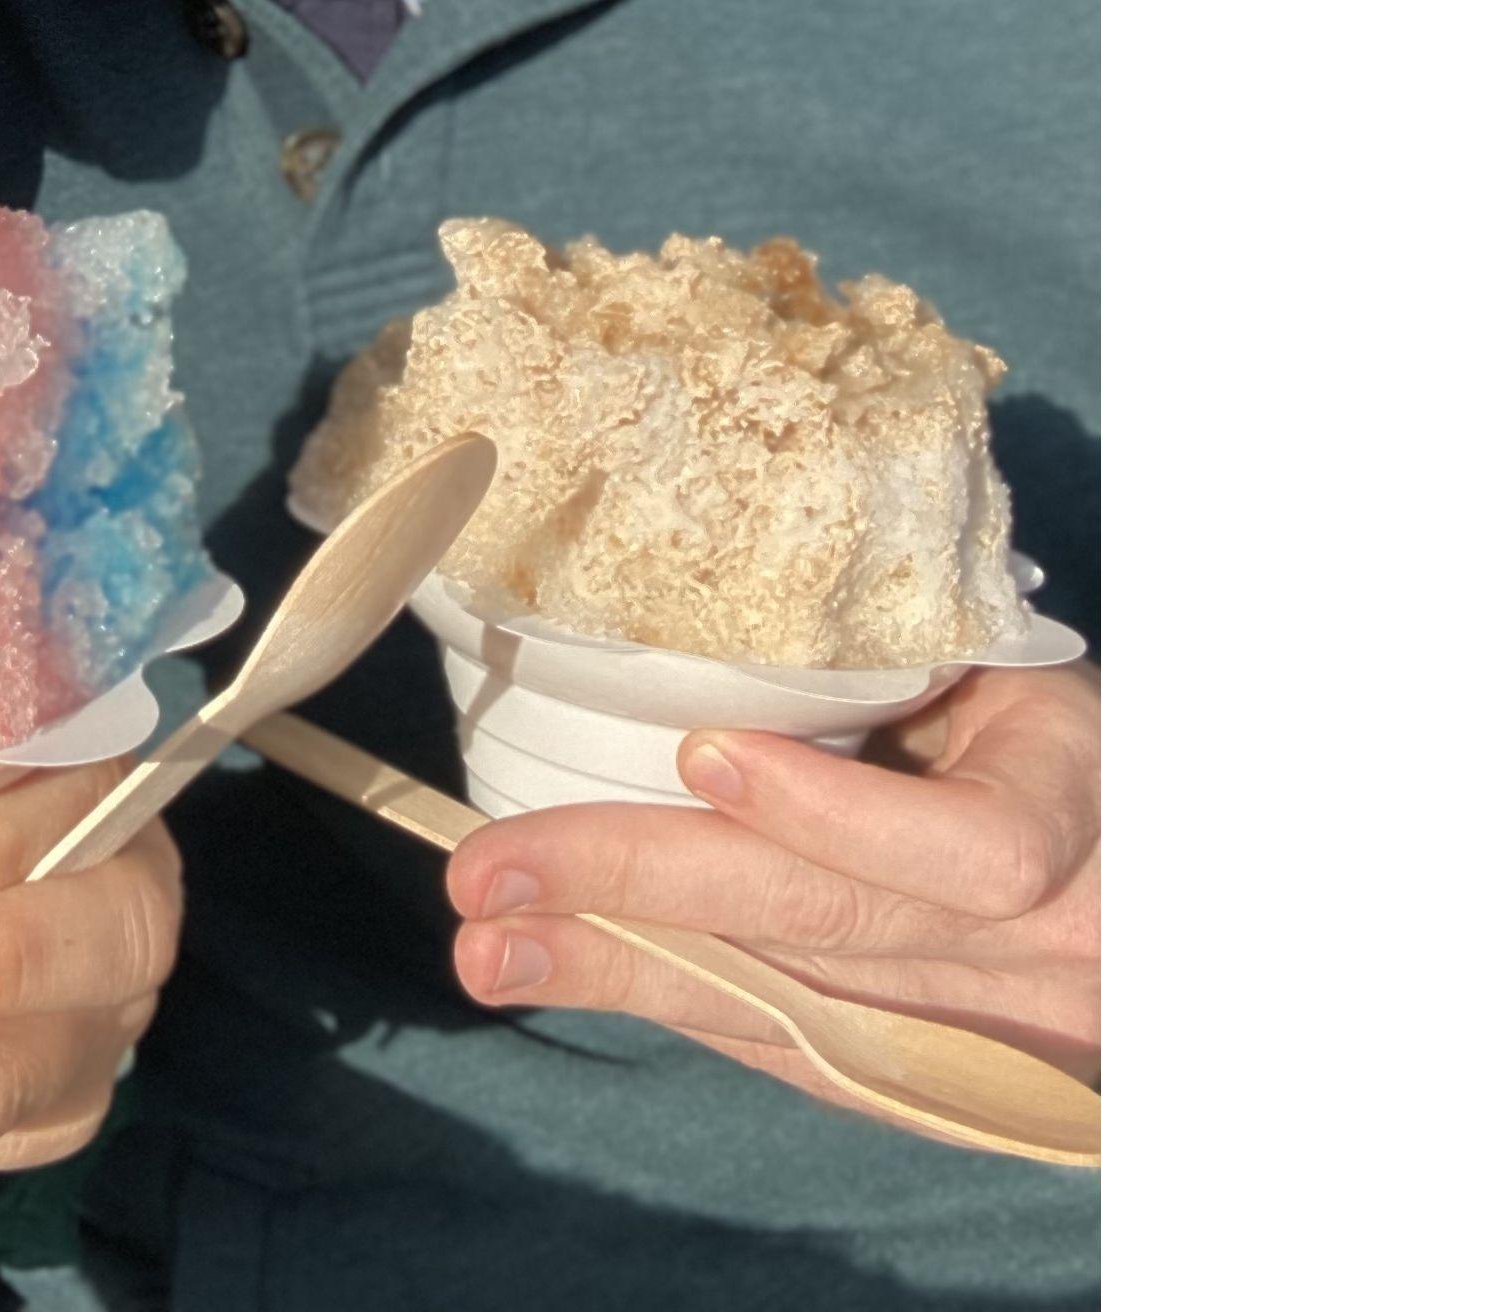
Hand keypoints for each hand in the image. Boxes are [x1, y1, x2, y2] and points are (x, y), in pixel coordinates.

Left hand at [445, 663, 1098, 1123]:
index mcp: (1071, 816)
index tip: (706, 754)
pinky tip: (548, 965)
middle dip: (644, 892)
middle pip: (831, 928)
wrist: (1154, 890)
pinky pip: (781, 1042)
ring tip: (486, 942)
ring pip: (784, 1003)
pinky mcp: (924, 1075)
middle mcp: (1032, 947)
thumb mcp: (1020, 672)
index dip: (834, 813)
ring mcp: (979, 1027)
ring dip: (616, 967)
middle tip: (493, 868)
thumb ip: (915, 649)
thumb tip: (735, 566)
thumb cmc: (1061, 738)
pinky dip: (661, 994)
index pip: (974, 849)